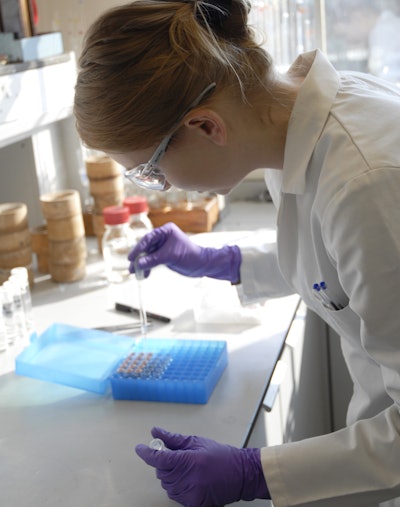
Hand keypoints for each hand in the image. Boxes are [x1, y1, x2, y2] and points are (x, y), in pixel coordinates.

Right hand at [128, 222, 240, 282]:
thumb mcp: (170, 257)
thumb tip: (138, 264)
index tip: (131, 257)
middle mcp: (164, 237)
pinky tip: (145, 274)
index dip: (138, 248)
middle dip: (139, 257)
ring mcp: (164, 247)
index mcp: (166, 231)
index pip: (148, 238)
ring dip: (142, 264)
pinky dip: (148, 267)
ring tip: (135, 273)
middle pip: (146, 247)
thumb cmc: (190, 256)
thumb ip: (153, 260)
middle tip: (131, 267)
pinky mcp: (165, 256)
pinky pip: (153, 260)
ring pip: (149, 255)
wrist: (202, 265)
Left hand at [135, 427, 269, 506]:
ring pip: (167, 486)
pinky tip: (189, 480)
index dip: (147, 453)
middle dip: (164, 464)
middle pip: (162, 473)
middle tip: (175, 458)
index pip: (160, 459)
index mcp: (190, 459)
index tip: (139, 448)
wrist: (241, 473)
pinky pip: (176, 496)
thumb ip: (174, 439)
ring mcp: (192, 493)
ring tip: (186, 469)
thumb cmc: (220, 455)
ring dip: (171, 477)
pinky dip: (178, 488)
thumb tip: (156, 432)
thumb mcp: (196, 442)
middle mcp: (190, 478)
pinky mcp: (195, 503)